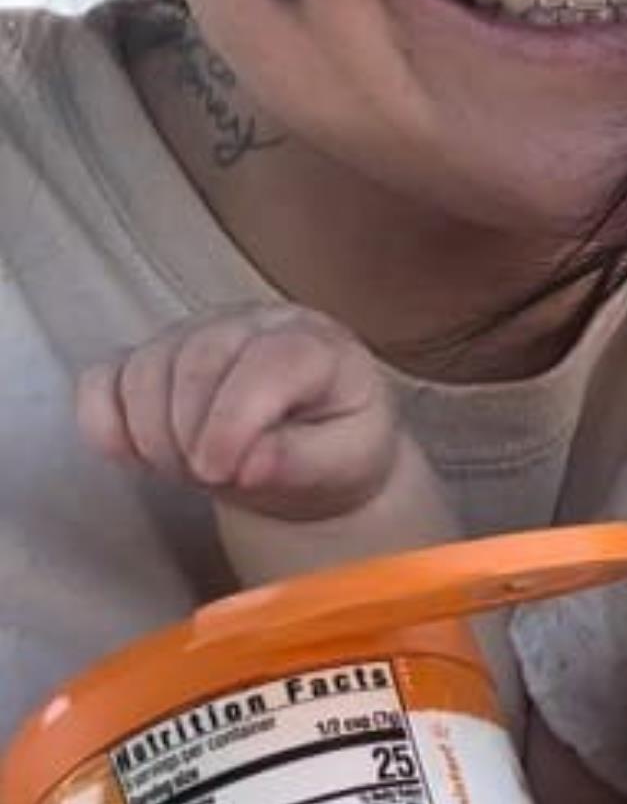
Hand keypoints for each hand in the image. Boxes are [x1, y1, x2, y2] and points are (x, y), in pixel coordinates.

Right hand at [76, 306, 403, 524]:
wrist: (315, 444)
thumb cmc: (337, 447)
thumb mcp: (346, 462)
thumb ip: (304, 461)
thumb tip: (248, 466)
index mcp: (315, 343)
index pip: (266, 362)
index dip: (233, 420)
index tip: (219, 474)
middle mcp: (251, 323)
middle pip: (195, 361)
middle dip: (192, 435)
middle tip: (211, 479)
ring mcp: (195, 334)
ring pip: (145, 370)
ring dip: (154, 436)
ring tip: (190, 470)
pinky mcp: (151, 357)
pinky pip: (103, 380)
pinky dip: (105, 424)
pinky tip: (138, 456)